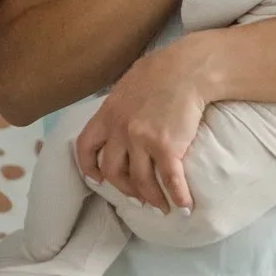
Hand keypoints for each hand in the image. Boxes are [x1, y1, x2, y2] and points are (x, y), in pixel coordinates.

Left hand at [73, 38, 211, 214]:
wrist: (190, 68)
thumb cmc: (164, 70)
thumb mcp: (129, 84)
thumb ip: (120, 104)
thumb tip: (121, 112)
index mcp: (107, 113)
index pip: (85, 146)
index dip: (89, 167)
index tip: (98, 179)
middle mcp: (120, 130)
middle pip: (113, 171)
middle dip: (125, 189)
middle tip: (138, 197)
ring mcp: (141, 140)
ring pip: (140, 181)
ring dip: (151, 198)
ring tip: (162, 207)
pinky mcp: (167, 147)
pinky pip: (170, 180)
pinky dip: (178, 197)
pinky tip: (185, 206)